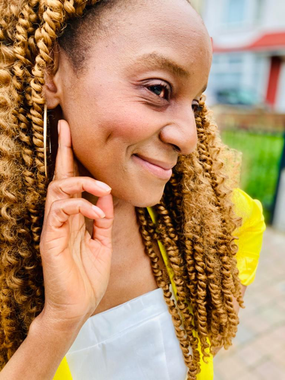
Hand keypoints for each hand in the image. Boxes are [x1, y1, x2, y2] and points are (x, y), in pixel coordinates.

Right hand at [39, 120, 113, 327]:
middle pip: (59, 178)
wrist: (78, 307)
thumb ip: (102, 219)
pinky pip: (61, 211)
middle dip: (63, 152)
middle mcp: (61, 218)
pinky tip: (95, 213)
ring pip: (58, 190)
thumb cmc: (88, 277)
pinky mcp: (49, 238)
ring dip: (82, 183)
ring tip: (102, 188)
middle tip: (66, 128)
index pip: (71, 183)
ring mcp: (53, 227)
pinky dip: (81, 206)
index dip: (71, 159)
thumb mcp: (102, 243)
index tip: (72, 134)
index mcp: (74, 218)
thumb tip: (104, 196)